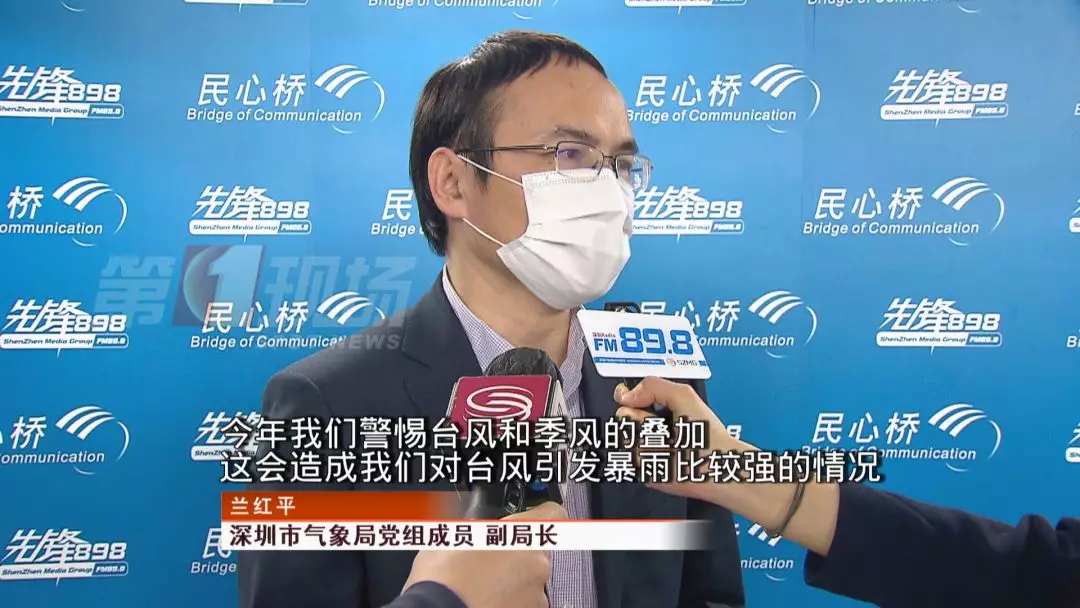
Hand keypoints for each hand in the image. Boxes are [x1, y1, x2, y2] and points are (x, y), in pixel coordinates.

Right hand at [402, 501, 566, 607]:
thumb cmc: (444, 580)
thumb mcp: (454, 536)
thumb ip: (479, 527)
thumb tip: (477, 527)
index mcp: (523, 534)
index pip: (553, 512)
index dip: (540, 514)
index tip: (530, 517)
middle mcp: (537, 564)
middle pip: (536, 550)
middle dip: (515, 554)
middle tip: (487, 560)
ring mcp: (536, 594)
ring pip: (530, 579)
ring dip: (513, 579)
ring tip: (482, 585)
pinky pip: (525, 601)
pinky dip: (511, 601)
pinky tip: (487, 599)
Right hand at [614, 377, 735, 501]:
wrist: (717, 465)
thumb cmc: (708, 434)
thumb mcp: (683, 395)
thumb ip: (652, 386)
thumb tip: (624, 395)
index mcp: (657, 409)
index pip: (626, 398)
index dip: (626, 398)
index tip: (632, 400)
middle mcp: (649, 428)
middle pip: (622, 418)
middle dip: (640, 420)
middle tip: (661, 425)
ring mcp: (647, 449)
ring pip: (625, 439)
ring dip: (647, 439)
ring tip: (668, 442)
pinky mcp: (646, 469)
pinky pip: (633, 459)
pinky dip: (649, 456)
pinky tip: (666, 456)